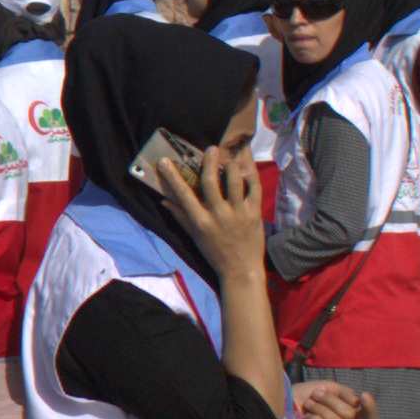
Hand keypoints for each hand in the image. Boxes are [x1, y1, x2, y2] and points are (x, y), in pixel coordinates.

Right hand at [144, 136, 265, 276]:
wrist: (241, 270)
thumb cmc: (215, 253)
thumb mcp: (194, 237)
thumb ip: (180, 217)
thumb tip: (164, 199)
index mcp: (201, 221)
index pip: (183, 195)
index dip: (173, 176)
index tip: (165, 161)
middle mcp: (219, 214)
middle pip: (211, 182)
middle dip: (209, 162)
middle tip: (211, 148)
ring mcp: (239, 213)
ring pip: (235, 181)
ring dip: (231, 164)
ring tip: (231, 155)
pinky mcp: (255, 213)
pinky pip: (254, 189)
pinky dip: (251, 175)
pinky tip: (247, 166)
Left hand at [293, 378, 376, 418]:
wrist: (279, 402)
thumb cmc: (302, 396)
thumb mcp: (326, 387)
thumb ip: (344, 392)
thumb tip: (356, 402)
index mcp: (345, 413)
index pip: (368, 417)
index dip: (371, 408)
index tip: (364, 395)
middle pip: (350, 415)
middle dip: (331, 399)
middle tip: (315, 395)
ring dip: (320, 408)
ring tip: (308, 405)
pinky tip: (305, 417)